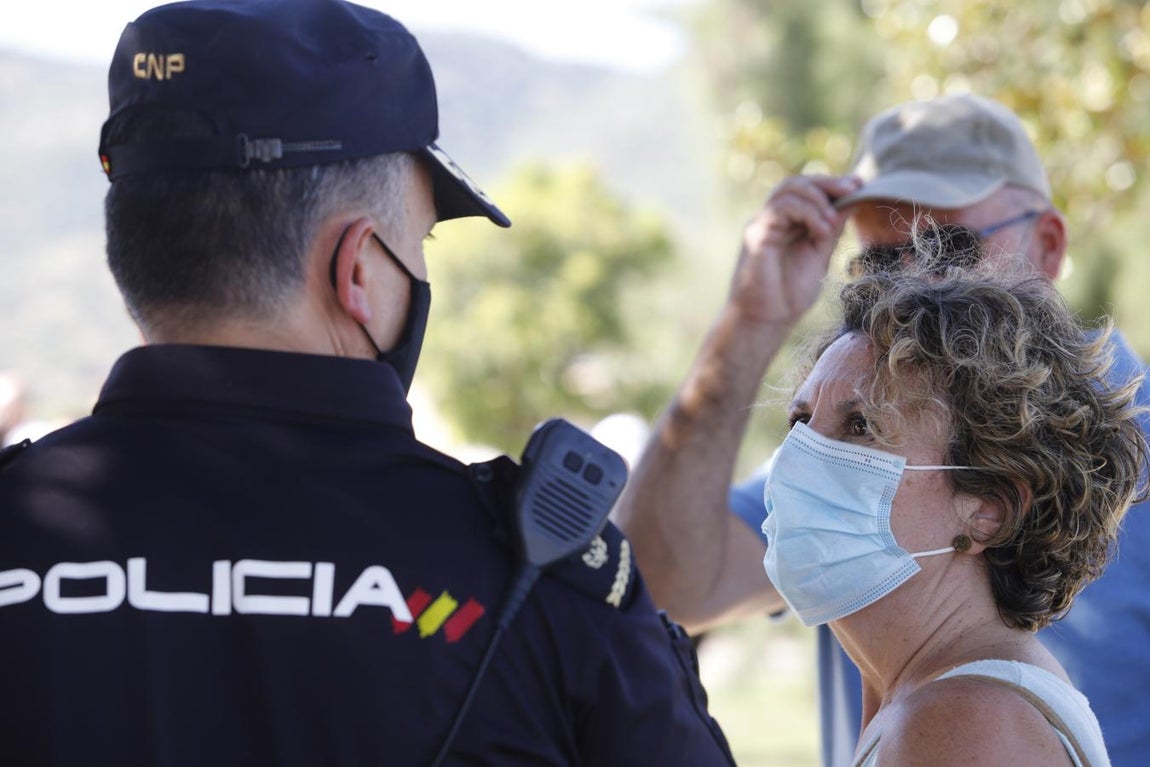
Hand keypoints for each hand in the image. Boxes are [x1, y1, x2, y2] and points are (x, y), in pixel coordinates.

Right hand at [730, 174, 860, 326]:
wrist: (766, 321)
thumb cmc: (789, 295)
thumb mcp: (820, 255)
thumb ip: (832, 229)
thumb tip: (853, 202)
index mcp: (786, 224)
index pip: (807, 190)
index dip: (832, 183)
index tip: (860, 184)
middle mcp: (772, 219)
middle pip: (797, 183)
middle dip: (828, 182)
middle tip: (854, 188)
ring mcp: (762, 224)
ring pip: (788, 189)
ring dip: (818, 198)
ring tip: (833, 221)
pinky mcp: (756, 233)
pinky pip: (781, 208)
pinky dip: (807, 213)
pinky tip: (822, 230)